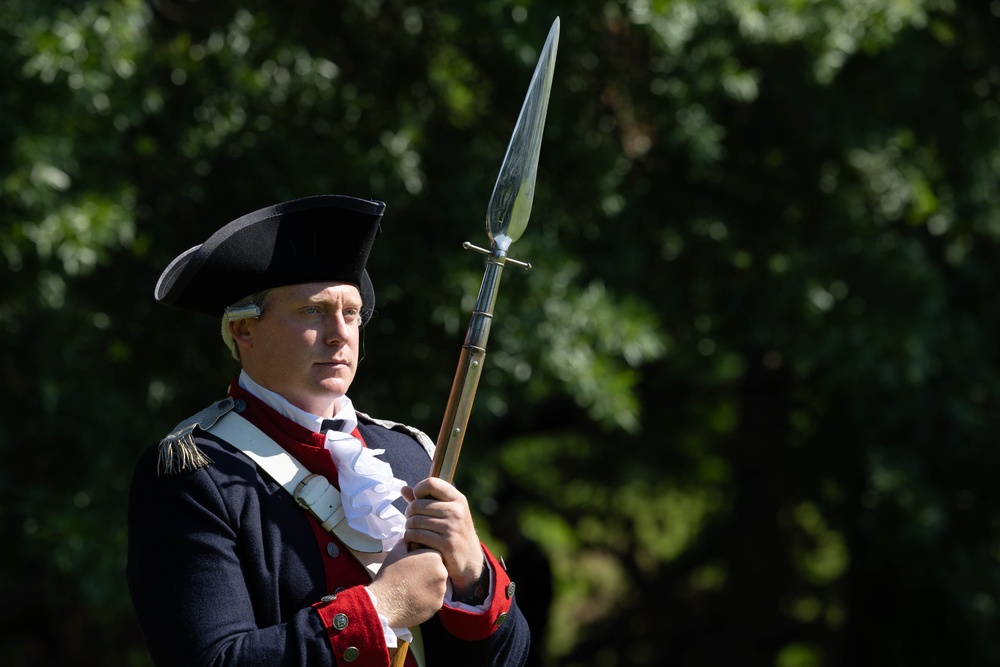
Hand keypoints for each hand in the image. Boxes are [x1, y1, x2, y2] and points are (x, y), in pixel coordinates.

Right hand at [367, 539, 447, 628]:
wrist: (385, 603)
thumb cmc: (390, 575)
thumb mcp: (396, 552)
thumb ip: (407, 542)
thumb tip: (410, 539)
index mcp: (435, 557)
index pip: (434, 554)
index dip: (422, 558)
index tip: (412, 563)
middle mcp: (443, 573)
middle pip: (438, 569)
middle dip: (427, 571)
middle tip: (412, 577)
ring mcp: (442, 591)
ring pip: (438, 584)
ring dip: (429, 585)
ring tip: (412, 588)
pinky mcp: (438, 605)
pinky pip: (435, 598)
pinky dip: (427, 598)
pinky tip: (414, 598)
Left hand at [402, 478, 485, 593]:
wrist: (470, 560)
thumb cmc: (454, 532)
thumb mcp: (447, 512)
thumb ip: (424, 500)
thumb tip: (403, 489)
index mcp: (458, 499)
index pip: (431, 483)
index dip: (418, 490)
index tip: (417, 500)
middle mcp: (456, 511)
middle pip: (417, 505)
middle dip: (409, 513)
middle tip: (411, 520)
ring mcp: (452, 527)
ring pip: (415, 521)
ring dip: (408, 527)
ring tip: (412, 531)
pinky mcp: (446, 544)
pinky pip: (417, 536)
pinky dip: (410, 538)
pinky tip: (413, 541)